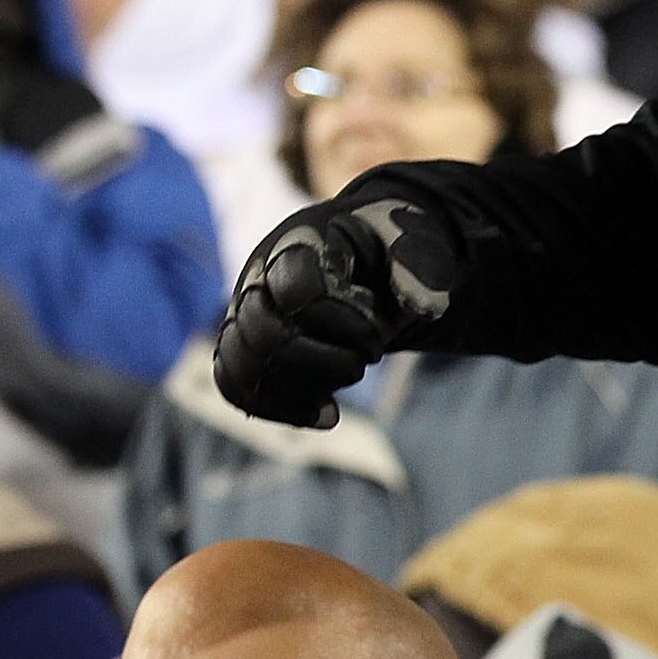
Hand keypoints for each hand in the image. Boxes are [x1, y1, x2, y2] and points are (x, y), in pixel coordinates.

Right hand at [213, 196, 455, 428]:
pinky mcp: (248, 344)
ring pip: (240, 363)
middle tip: (369, 360)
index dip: (339, 323)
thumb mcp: (420, 242)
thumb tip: (421, 308)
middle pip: (261, 332)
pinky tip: (328, 416)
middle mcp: (261, 276)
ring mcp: (248, 311)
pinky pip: (235, 384)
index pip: (296, 291)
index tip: (379, 338)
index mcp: (300, 242)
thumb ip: (421, 266)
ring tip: (350, 383)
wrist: (374, 257)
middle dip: (319, 360)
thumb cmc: (394, 248)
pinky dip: (279, 409)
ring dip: (299, 389)